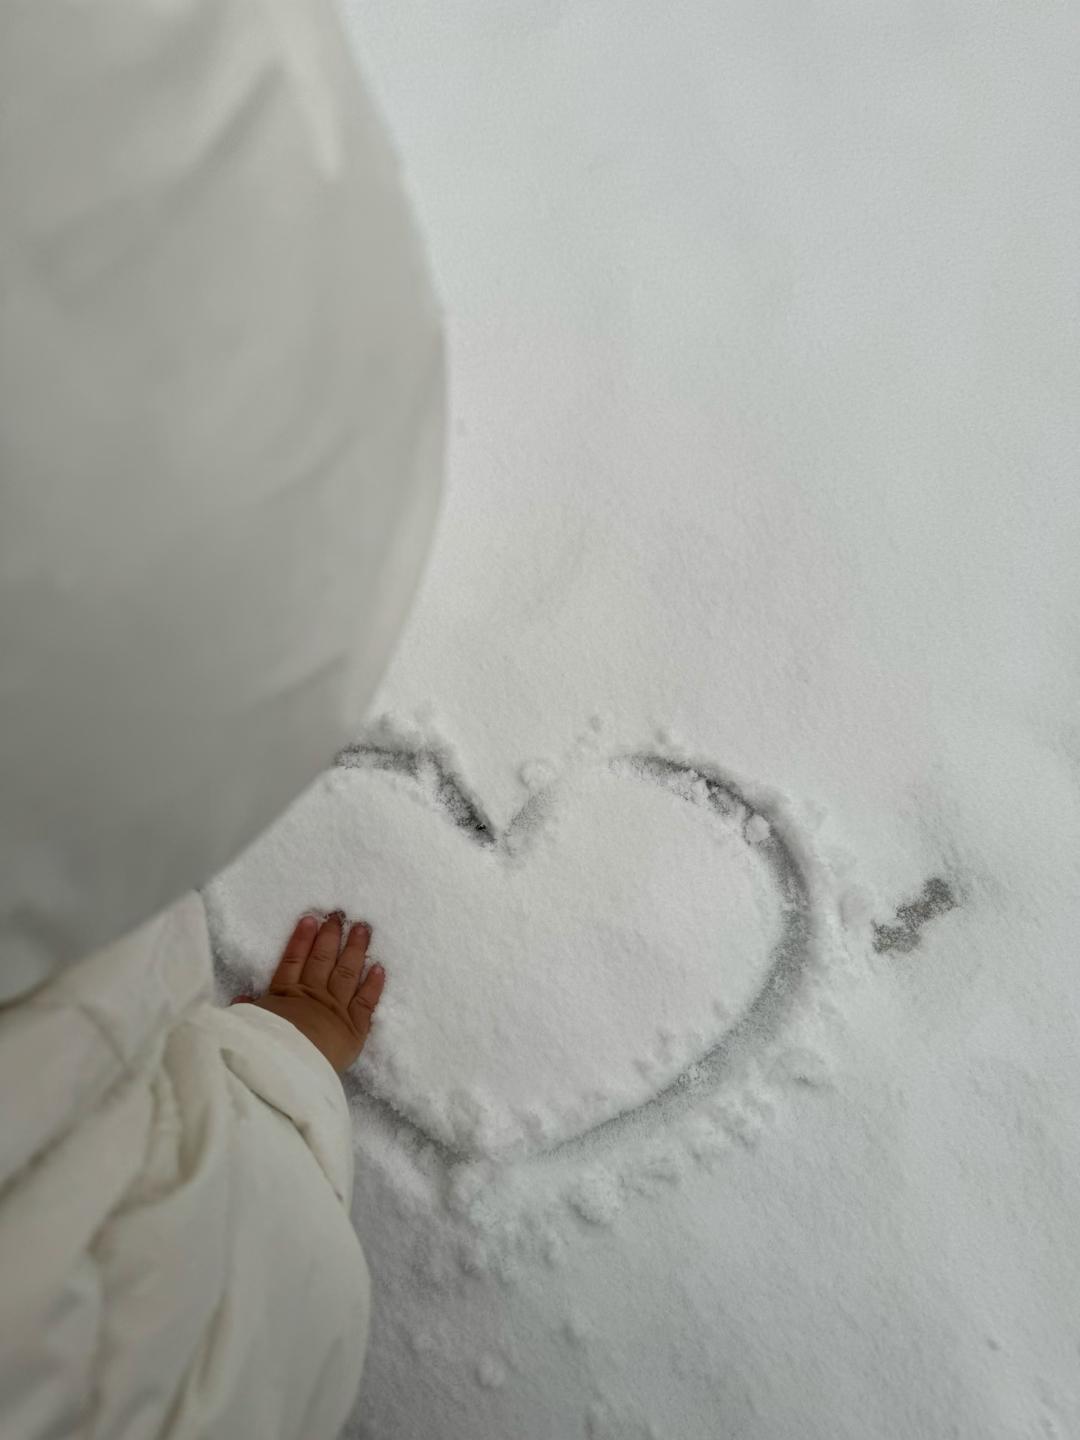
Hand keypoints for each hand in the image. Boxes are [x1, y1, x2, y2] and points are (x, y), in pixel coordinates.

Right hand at [233, 912, 384, 1072]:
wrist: (290, 1065)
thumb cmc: (264, 1048)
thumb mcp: (247, 1026)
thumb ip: (248, 1011)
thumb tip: (240, 999)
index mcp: (284, 994)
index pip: (293, 960)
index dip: (301, 940)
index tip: (310, 919)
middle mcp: (312, 995)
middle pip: (323, 960)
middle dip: (331, 937)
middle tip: (339, 916)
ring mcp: (336, 1008)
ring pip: (347, 972)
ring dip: (355, 950)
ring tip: (362, 928)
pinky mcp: (355, 1026)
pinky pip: (366, 1000)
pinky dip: (373, 984)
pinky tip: (379, 967)